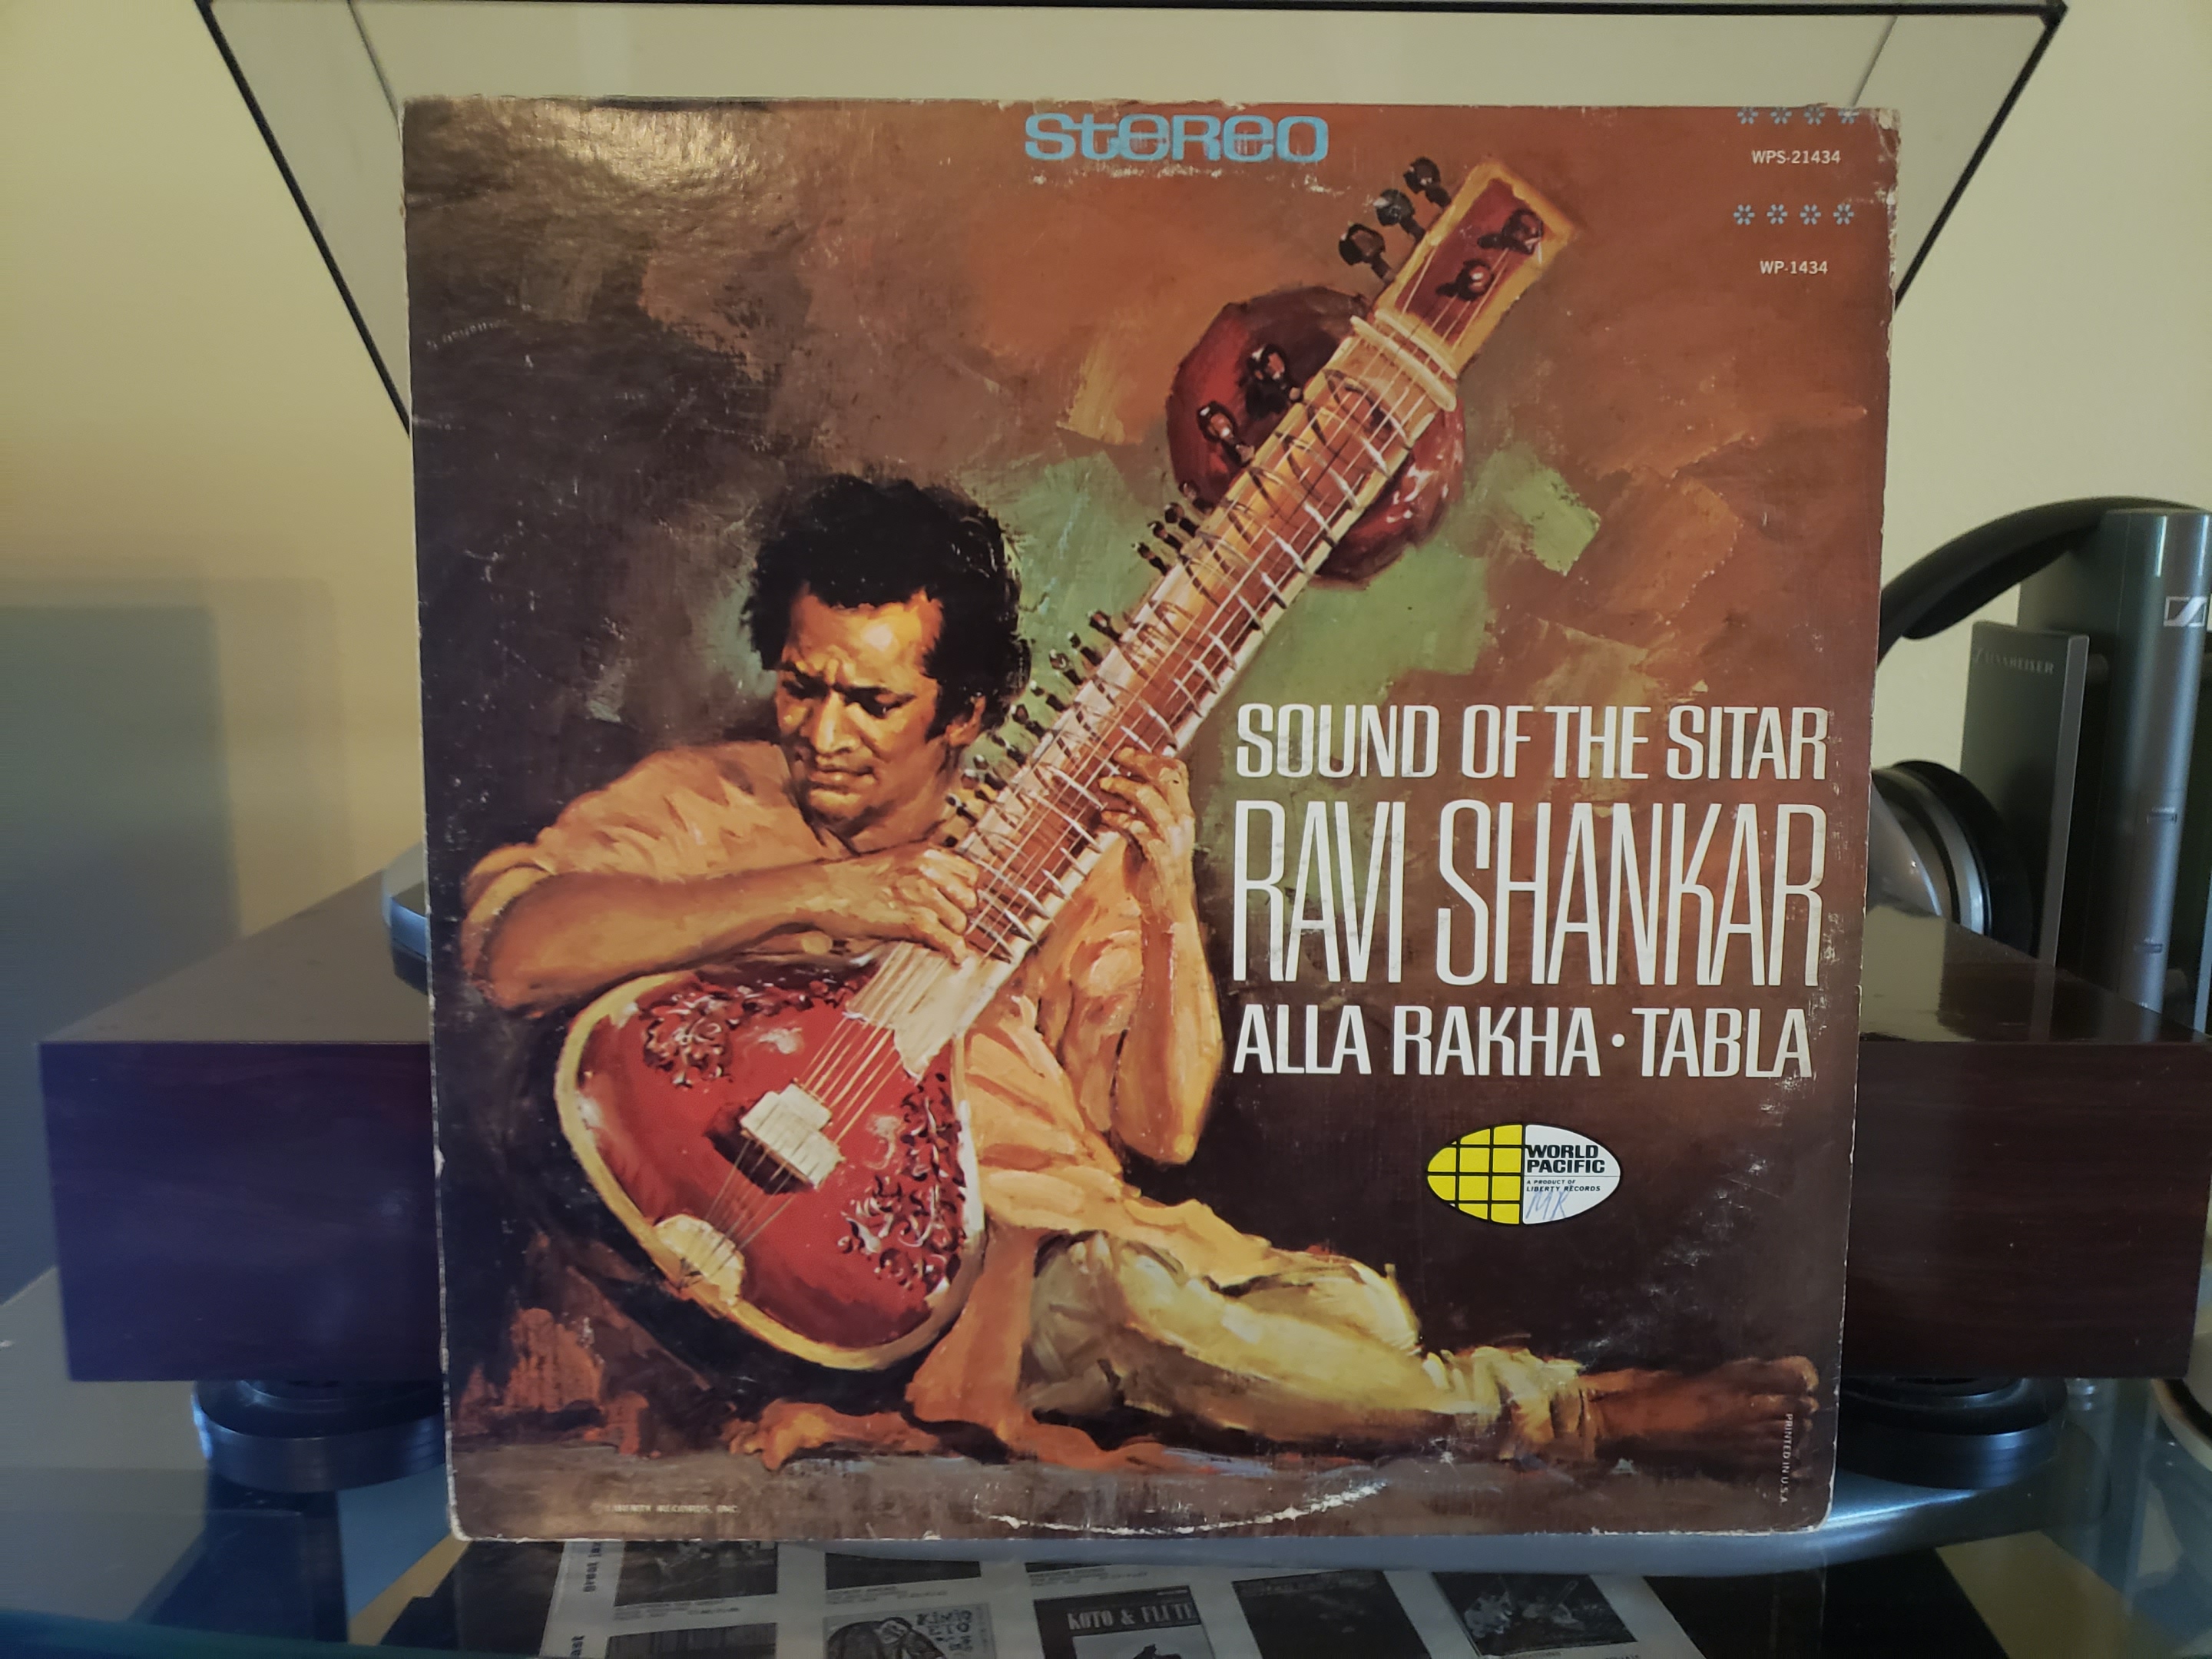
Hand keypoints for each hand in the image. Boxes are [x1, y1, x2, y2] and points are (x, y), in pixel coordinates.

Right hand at [791, 844, 977, 959]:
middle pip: (970, 900)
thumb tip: (951, 894)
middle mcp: (928, 869)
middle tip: (944, 926)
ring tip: (937, 940)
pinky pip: (948, 940)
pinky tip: (954, 958)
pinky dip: (954, 952)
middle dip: (960, 915)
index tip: (959, 905)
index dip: (966, 893)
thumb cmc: (854, 881)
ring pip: (961, 923)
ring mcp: (922, 894)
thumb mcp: (896, 862)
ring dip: (951, 934)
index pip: (972, 874)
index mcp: (926, 853)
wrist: (822, 892)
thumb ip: (925, 871)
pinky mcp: (914, 919)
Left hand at [1099, 748, 1196, 922]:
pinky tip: (1105, 816)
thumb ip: (1141, 813)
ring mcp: (1171, 837)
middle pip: (1165, 777)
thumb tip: (1121, 788)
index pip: (1177, 773)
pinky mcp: (1157, 853)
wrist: (1165, 909)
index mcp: (1183, 814)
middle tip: (1116, 759)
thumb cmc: (1156, 872)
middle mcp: (1182, 822)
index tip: (1127, 754)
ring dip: (1122, 786)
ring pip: (1148, 797)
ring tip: (1104, 785)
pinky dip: (1117, 817)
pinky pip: (1135, 826)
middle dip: (1139, 762)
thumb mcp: (1152, 835)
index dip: (1151, 758)